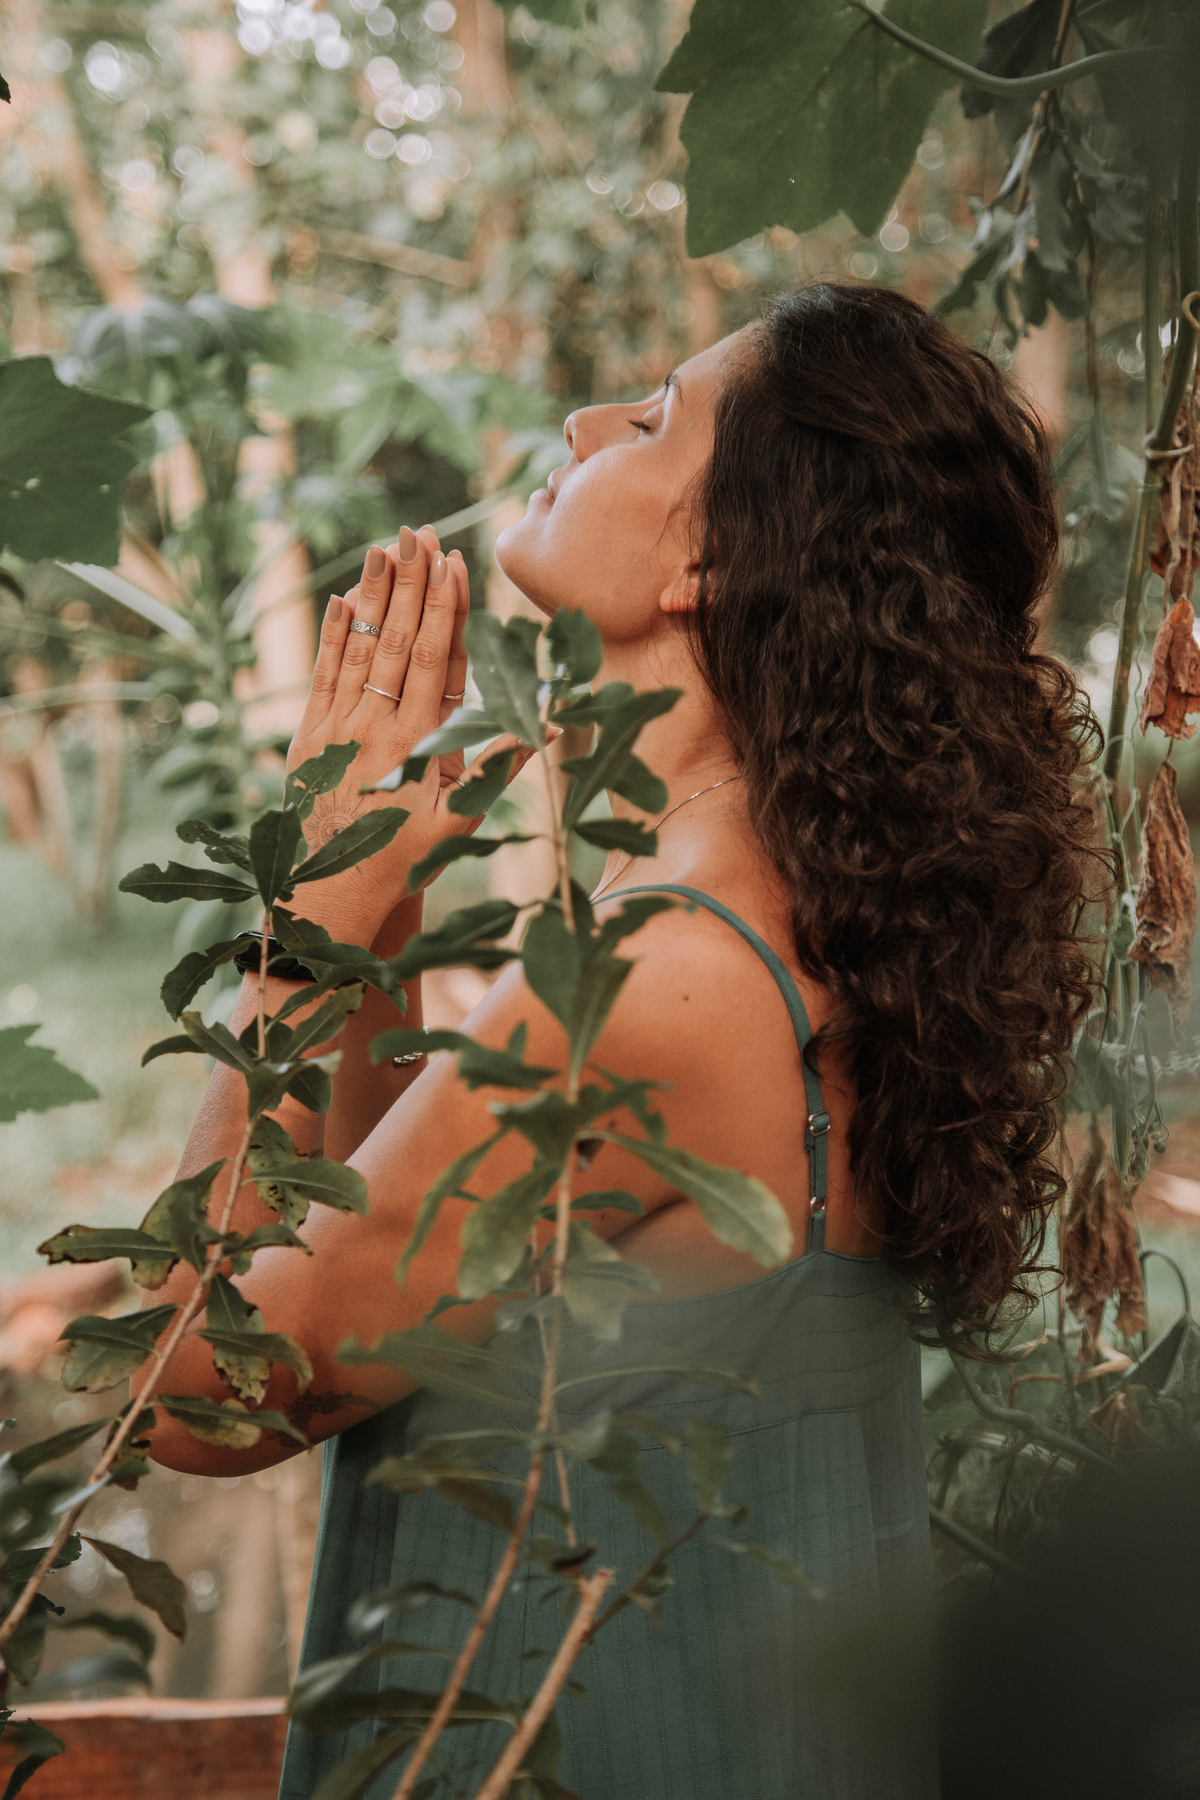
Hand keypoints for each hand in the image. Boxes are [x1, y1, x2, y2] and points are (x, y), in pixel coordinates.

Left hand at [285, 526, 534, 931]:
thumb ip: (496, 768)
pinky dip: (333, 635)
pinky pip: (322, 674)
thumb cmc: (405, 863)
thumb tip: (542, 725)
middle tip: (419, 530)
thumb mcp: (459, 822)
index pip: (436, 660)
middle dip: (410, 582)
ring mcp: (337, 727)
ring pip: (359, 648)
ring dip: (372, 594)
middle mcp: (375, 727)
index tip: (454, 562)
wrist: (330, 898)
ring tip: (384, 546)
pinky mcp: (308, 737)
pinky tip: (341, 599)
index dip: (446, 608)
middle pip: (397, 640)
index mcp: (417, 744)